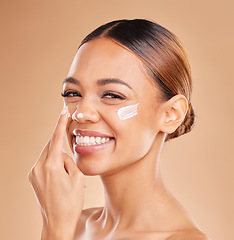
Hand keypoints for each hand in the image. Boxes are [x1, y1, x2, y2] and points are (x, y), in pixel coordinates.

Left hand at [28, 107, 84, 239]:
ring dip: (57, 153)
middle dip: (60, 139)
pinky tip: (59, 171)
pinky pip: (43, 162)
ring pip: (47, 154)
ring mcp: (33, 173)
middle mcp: (39, 167)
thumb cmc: (71, 202)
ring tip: (67, 168)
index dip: (61, 123)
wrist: (57, 223)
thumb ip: (69, 161)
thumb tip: (62, 155)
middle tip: (69, 131)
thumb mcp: (78, 178)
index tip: (64, 111)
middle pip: (51, 145)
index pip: (56, 138)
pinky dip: (52, 161)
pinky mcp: (32, 178)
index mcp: (52, 166)